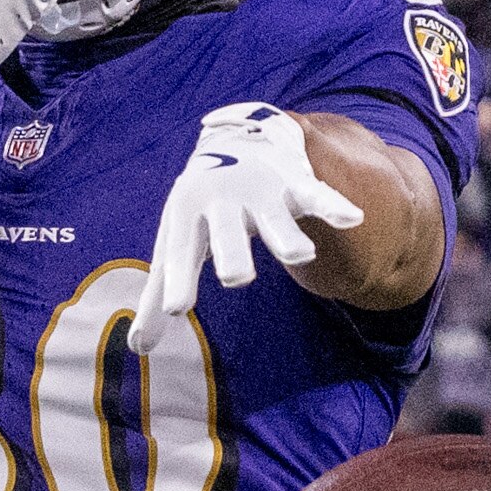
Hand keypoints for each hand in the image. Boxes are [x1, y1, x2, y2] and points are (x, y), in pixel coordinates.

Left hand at [129, 104, 364, 353]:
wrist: (234, 140)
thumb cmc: (199, 209)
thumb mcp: (175, 244)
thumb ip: (157, 296)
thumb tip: (139, 350)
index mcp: (186, 215)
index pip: (181, 251)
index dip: (178, 278)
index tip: (176, 308)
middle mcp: (222, 201)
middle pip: (228, 233)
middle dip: (233, 253)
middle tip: (237, 278)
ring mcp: (260, 192)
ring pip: (275, 218)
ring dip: (287, 236)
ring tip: (301, 256)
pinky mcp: (294, 184)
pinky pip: (316, 195)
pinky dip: (332, 205)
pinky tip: (351, 218)